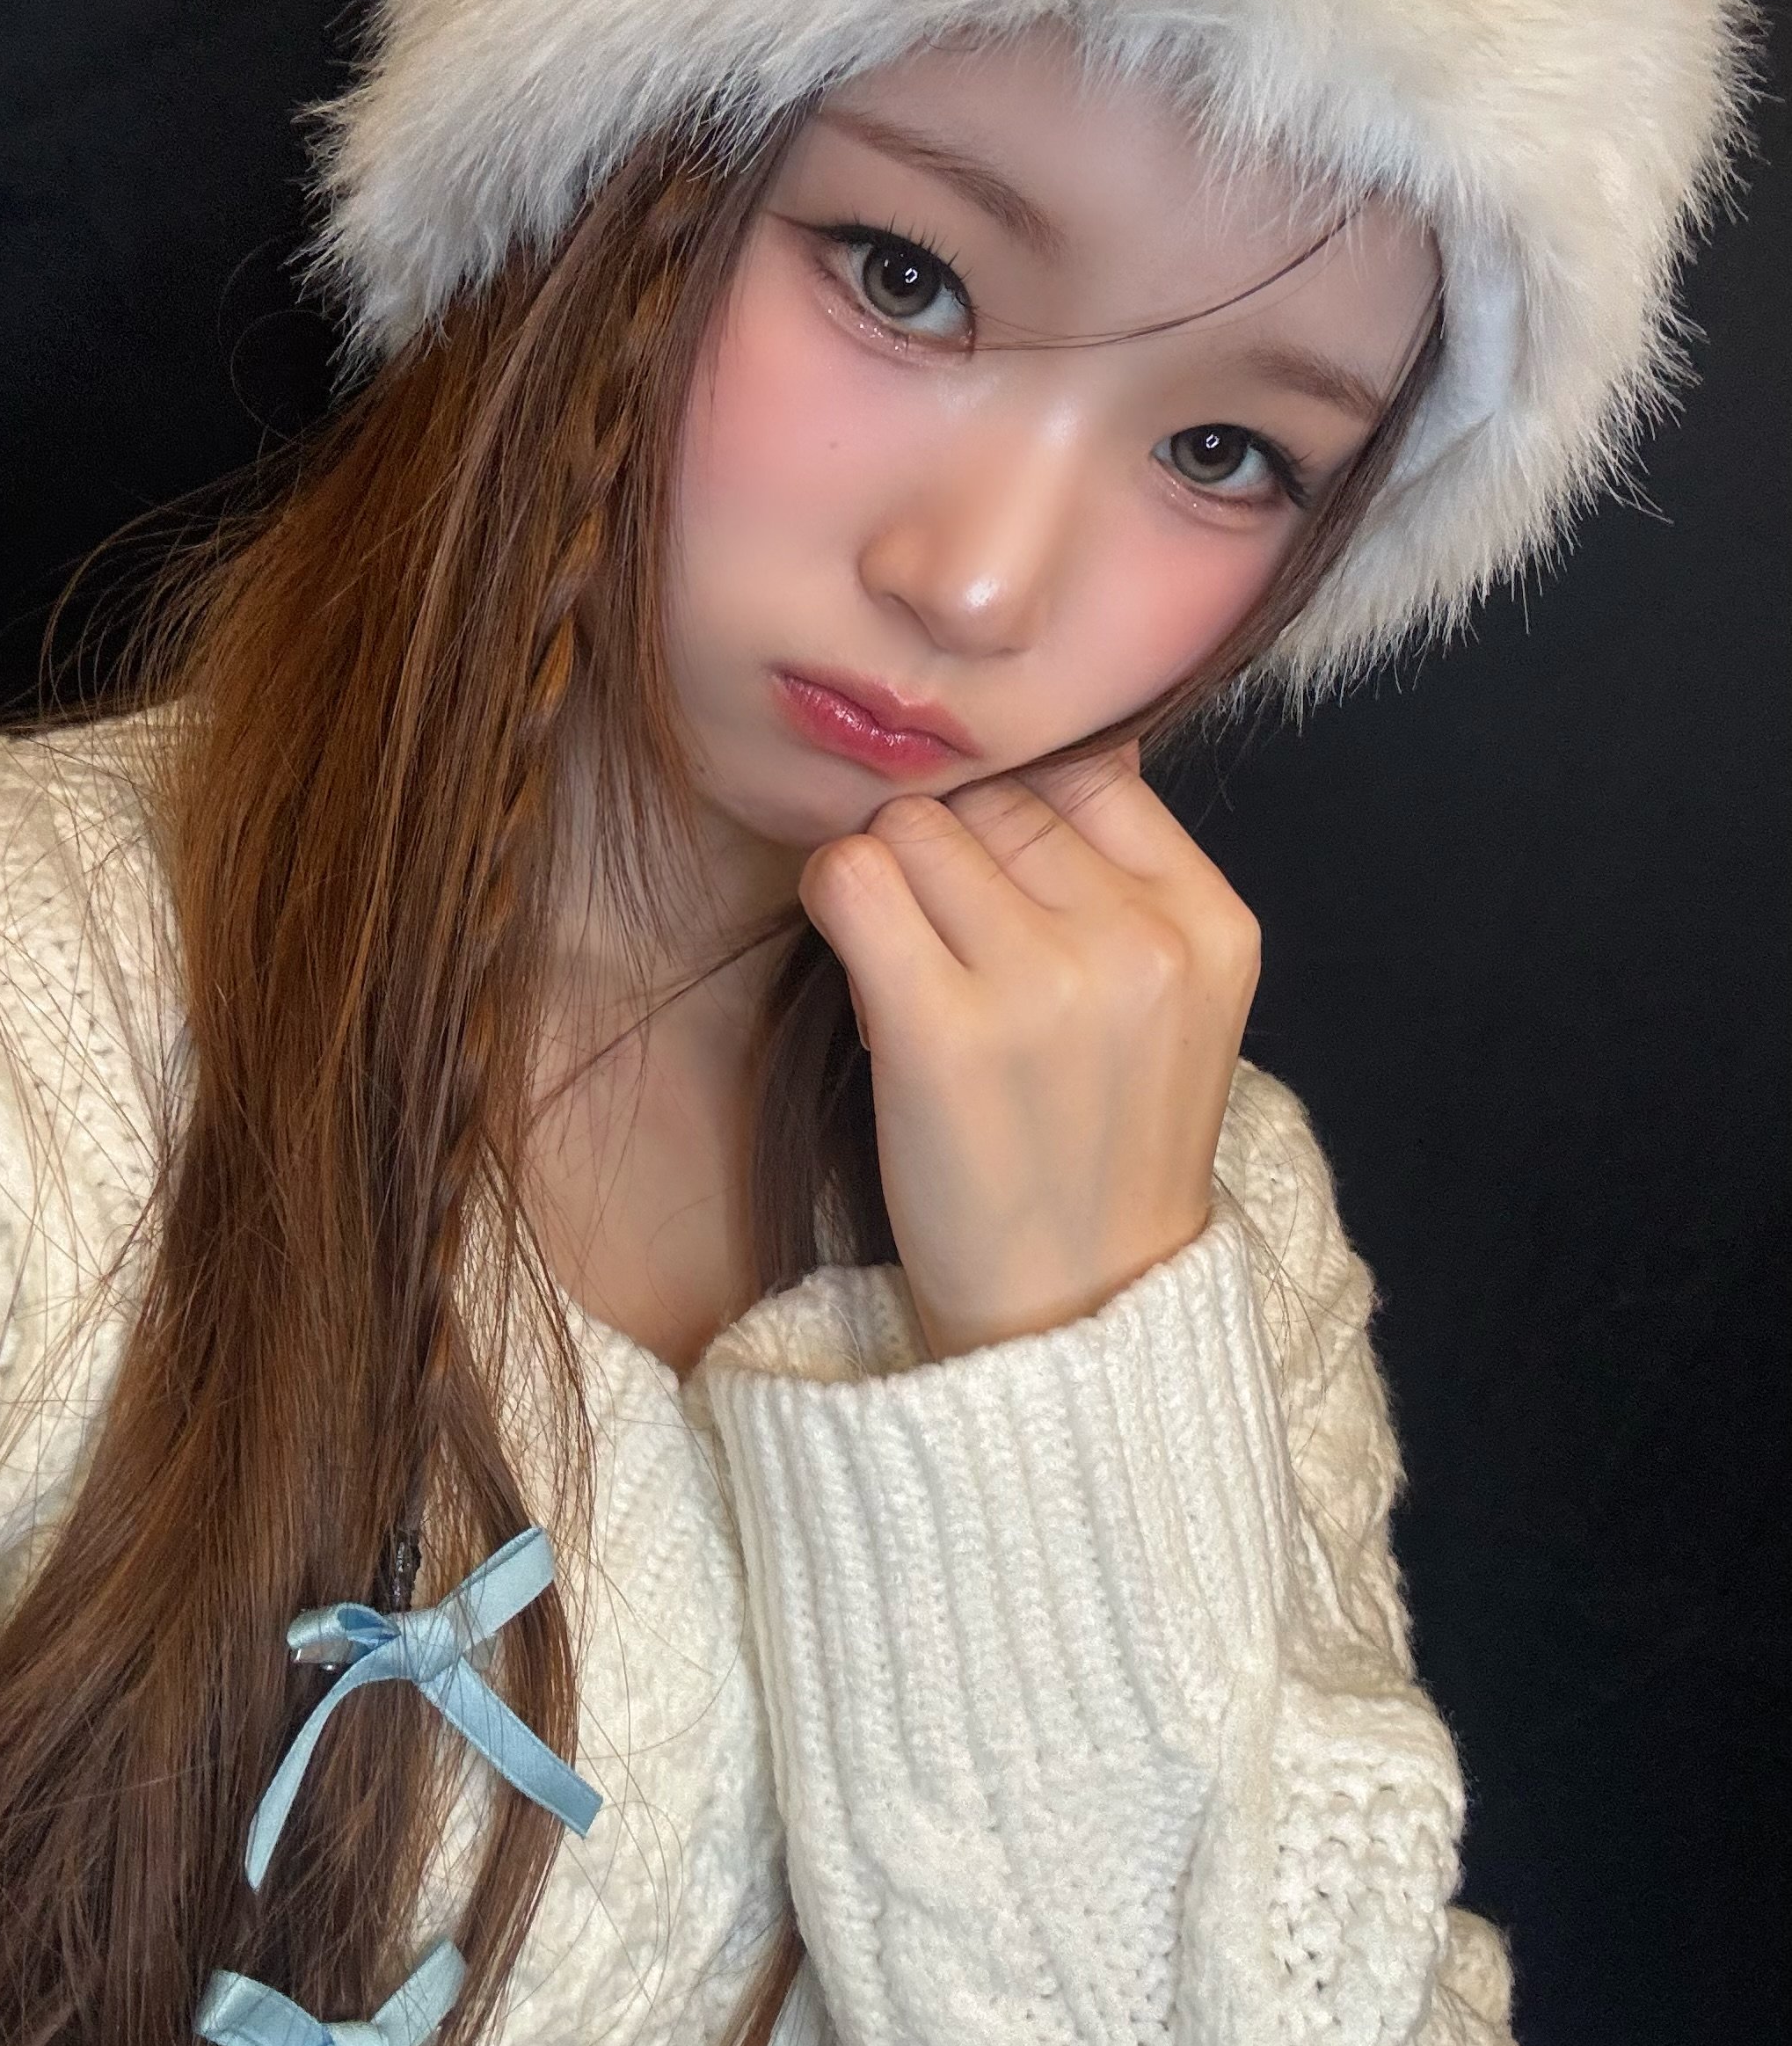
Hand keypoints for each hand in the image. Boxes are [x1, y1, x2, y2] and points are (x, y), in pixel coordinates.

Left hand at [796, 744, 1260, 1359]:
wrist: (1072, 1316)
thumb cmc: (1095, 1143)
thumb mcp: (1171, 1000)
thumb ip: (1126, 870)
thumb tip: (1058, 729)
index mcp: (1211, 923)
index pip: (1086, 767)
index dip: (1017, 810)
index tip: (997, 884)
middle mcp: (1142, 942)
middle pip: (991, 795)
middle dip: (951, 853)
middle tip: (950, 948)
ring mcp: (1046, 984)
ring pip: (913, 827)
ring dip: (889, 881)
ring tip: (915, 970)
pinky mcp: (943, 1032)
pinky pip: (853, 878)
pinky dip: (834, 899)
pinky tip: (860, 962)